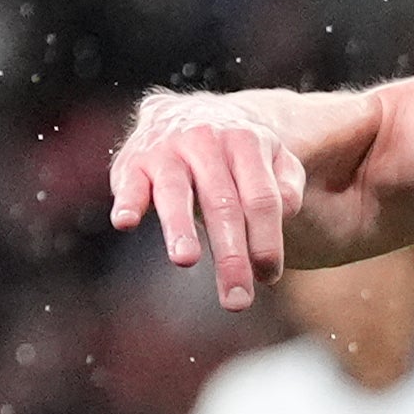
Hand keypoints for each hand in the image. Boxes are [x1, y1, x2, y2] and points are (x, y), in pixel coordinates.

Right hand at [107, 89, 307, 306]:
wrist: (183, 112)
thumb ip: (286, 182)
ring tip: (186, 260)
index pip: (261, 199)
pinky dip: (128, 202)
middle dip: (231, 255)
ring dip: (180, 226)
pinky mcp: (133, 161)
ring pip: (175, 192)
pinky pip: (130, 183)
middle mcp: (206, 142)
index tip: (268, 277)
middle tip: (237, 300)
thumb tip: (288, 207)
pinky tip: (125, 222)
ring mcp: (167, 151)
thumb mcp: (271, 156)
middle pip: (222, 204)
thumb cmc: (235, 153)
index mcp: (246, 143)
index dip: (266, 240)